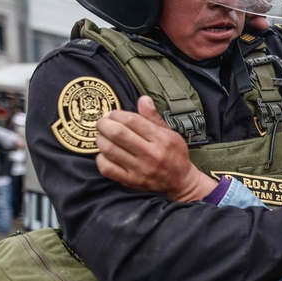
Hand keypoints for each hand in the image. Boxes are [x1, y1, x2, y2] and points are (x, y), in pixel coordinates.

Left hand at [96, 95, 217, 200]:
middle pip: (118, 134)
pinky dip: (101, 158)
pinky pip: (108, 169)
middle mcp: (151, 154)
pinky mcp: (132, 181)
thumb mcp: (170, 132)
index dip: (117, 114)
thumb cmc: (174, 154)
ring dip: (100, 140)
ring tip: (102, 136)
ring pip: (110, 150)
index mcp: (161, 139)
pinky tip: (104, 154)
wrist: (181, 181)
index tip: (112, 114)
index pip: (131, 120)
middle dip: (104, 124)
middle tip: (102, 123)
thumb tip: (143, 99)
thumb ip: (153, 117)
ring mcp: (140, 169)